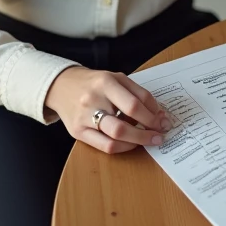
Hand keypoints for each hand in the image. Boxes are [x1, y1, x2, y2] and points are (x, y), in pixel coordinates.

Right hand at [45, 67, 171, 154]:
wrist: (61, 85)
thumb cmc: (94, 82)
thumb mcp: (117, 78)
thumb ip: (139, 93)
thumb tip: (158, 114)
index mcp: (105, 83)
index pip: (133, 105)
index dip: (152, 117)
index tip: (163, 122)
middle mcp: (92, 101)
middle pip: (123, 126)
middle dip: (146, 134)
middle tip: (159, 135)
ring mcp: (83, 119)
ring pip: (114, 139)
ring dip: (137, 142)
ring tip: (148, 139)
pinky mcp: (77, 132)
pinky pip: (104, 146)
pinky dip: (123, 147)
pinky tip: (131, 142)